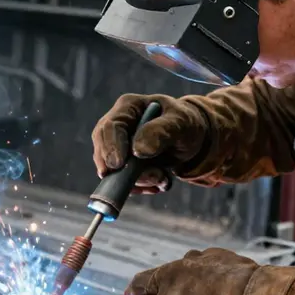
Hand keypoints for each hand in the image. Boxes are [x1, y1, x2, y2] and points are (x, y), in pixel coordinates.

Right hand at [91, 94, 208, 193]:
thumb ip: (160, 132)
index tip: (117, 165)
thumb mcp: (179, 123)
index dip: (110, 147)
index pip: (109, 127)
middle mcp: (117, 126)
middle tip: (154, 177)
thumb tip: (138, 150)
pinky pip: (122, 181)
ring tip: (163, 177)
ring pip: (114, 171)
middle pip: (104, 151)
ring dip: (140, 181)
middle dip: (125, 171)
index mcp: (128, 107)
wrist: (190, 138)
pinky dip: (141, 187)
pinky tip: (159, 182)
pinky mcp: (121, 164)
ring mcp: (116, 146)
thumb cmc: (184, 124)